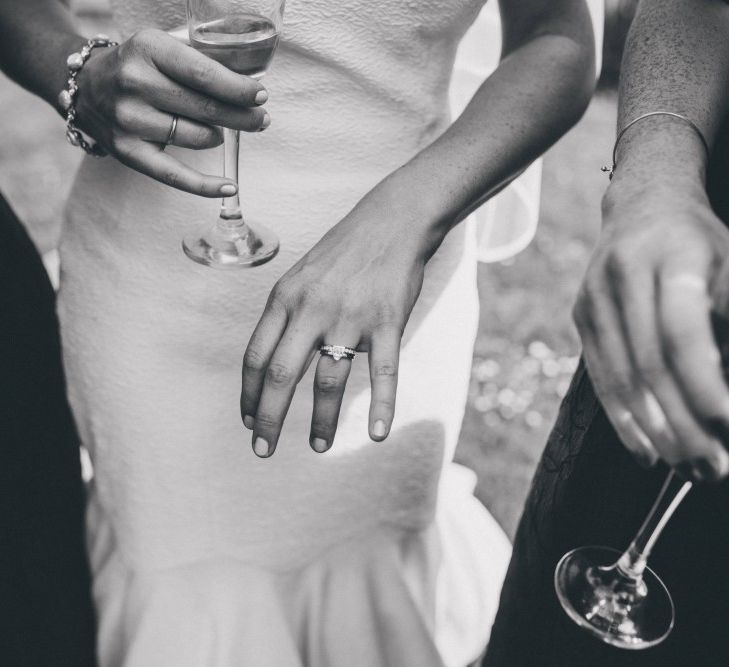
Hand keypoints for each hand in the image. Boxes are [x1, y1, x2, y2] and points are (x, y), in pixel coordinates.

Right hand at [74, 29, 269, 195]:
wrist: (85, 87)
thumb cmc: (137, 68)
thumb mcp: (163, 50)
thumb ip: (201, 66)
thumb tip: (249, 94)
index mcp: (148, 49)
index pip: (204, 75)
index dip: (238, 90)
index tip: (260, 97)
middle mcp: (135, 83)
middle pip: (206, 108)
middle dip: (242, 117)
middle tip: (260, 120)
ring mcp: (129, 119)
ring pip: (198, 138)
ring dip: (217, 136)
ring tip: (217, 128)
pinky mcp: (127, 151)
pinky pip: (175, 175)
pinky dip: (205, 185)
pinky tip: (229, 186)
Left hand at [240, 185, 433, 457]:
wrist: (391, 220)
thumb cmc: (343, 252)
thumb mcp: (300, 276)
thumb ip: (285, 316)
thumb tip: (272, 362)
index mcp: (284, 298)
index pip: (255, 357)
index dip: (248, 395)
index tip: (248, 421)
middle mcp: (311, 309)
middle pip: (280, 375)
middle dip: (269, 419)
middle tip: (262, 450)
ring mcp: (350, 316)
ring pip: (329, 380)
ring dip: (322, 421)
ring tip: (318, 446)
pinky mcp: (387, 321)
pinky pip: (383, 371)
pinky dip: (382, 405)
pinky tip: (377, 434)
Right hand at [574, 180, 728, 480]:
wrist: (643, 207)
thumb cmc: (703, 244)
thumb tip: (728, 394)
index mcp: (672, 256)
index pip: (681, 332)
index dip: (703, 386)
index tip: (727, 426)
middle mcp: (623, 274)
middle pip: (649, 364)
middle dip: (683, 423)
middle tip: (713, 469)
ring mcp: (594, 297)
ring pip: (621, 377)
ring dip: (655, 431)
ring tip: (687, 469)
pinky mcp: (581, 316)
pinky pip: (600, 376)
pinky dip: (623, 418)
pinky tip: (646, 451)